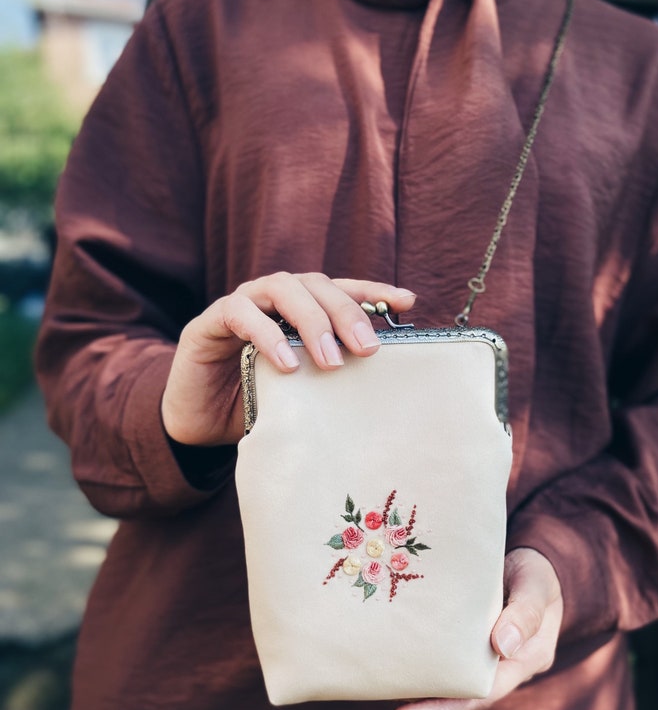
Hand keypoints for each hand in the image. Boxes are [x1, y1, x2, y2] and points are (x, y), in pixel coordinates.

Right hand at [161, 272, 415, 445]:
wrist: (198, 424)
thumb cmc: (255, 403)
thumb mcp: (303, 391)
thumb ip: (329, 378)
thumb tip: (381, 387)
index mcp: (298, 310)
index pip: (340, 290)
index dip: (373, 291)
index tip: (407, 301)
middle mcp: (272, 299)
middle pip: (316, 285)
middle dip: (345, 312)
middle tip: (367, 349)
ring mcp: (241, 305)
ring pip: (282, 288)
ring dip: (311, 321)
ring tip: (330, 360)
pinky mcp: (209, 323)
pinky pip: (240, 314)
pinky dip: (268, 335)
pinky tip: (288, 363)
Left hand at [391, 548, 562, 709]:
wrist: (536, 560)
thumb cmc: (537, 572)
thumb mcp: (536, 586)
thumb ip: (525, 613)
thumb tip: (502, 646)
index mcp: (529, 659)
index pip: (486, 692)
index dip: (449, 707)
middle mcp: (510, 665)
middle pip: (469, 695)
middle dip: (433, 707)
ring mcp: (493, 656)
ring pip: (459, 680)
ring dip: (429, 689)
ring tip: (392, 693)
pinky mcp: (477, 643)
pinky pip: (454, 659)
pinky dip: (431, 665)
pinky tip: (404, 664)